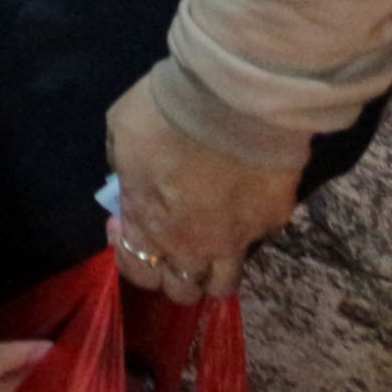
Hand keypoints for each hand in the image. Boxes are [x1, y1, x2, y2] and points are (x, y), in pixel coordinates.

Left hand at [105, 75, 301, 302]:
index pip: (137, 270)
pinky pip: (256, 239)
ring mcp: (236, 240)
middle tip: (172, 243)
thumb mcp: (121, 131)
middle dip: (172, 274)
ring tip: (210, 244)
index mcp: (147, 224)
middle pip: (181, 291)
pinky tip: (240, 202)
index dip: (131, 253)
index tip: (128, 226)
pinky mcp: (271, 222)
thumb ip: (122, 166)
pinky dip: (246, 230)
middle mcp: (191, 245)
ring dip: (212, 271)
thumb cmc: (166, 110)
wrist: (232, 99)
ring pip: (223, 284)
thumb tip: (129, 179)